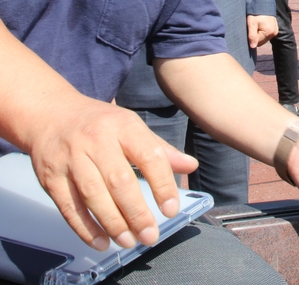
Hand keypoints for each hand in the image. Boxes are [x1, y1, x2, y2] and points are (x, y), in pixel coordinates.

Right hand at [26, 97, 197, 250]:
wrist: (50, 115)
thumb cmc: (99, 124)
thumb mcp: (132, 127)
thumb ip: (160, 150)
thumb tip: (191, 166)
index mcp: (123, 126)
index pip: (148, 156)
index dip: (162, 184)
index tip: (171, 209)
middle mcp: (96, 141)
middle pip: (119, 181)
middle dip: (137, 212)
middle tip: (150, 235)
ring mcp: (71, 159)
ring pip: (93, 196)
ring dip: (113, 223)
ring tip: (130, 241)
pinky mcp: (51, 178)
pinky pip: (69, 207)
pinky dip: (86, 228)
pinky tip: (102, 242)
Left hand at [247, 14, 278, 48]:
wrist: (263, 5)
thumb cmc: (255, 13)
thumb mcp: (251, 23)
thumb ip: (252, 35)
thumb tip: (253, 47)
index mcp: (269, 32)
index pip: (257, 42)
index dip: (251, 38)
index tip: (250, 30)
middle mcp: (274, 33)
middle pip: (261, 41)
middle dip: (256, 36)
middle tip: (253, 27)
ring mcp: (275, 31)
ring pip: (264, 39)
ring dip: (259, 35)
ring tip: (257, 26)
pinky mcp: (275, 30)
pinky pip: (267, 35)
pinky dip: (262, 33)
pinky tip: (260, 26)